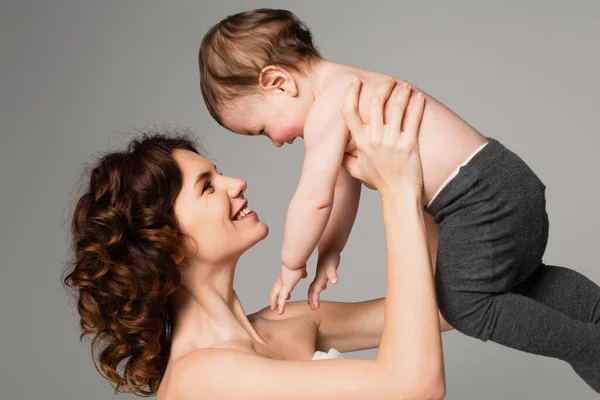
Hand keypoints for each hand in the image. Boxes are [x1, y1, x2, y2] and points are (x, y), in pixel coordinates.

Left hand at [269, 264, 306, 313]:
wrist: (294, 258)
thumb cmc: (298, 260)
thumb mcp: (301, 268)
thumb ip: (302, 273)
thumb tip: (304, 275)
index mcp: (285, 274)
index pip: (281, 283)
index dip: (279, 289)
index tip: (281, 294)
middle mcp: (282, 279)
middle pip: (275, 290)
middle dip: (273, 297)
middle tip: (272, 304)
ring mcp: (283, 283)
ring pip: (276, 295)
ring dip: (274, 302)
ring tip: (273, 309)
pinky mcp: (286, 287)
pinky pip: (282, 298)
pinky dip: (281, 305)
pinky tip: (280, 311)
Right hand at [307, 251, 339, 309]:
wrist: (329, 246)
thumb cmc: (331, 256)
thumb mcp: (332, 265)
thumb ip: (332, 273)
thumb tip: (334, 281)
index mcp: (320, 276)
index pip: (315, 289)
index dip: (314, 298)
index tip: (314, 307)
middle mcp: (320, 276)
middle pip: (313, 289)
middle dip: (312, 298)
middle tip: (314, 307)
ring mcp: (321, 274)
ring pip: (315, 286)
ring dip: (314, 294)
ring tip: (314, 302)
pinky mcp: (324, 271)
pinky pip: (319, 281)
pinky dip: (320, 286)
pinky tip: (323, 288)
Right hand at [341, 78, 425, 196]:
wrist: (399, 194)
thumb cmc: (380, 181)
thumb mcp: (356, 170)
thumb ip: (344, 157)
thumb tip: (334, 148)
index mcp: (361, 143)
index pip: (349, 113)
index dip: (350, 94)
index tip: (354, 81)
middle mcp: (375, 140)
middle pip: (376, 103)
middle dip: (383, 87)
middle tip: (389, 81)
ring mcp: (393, 142)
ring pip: (396, 107)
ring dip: (401, 93)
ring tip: (404, 86)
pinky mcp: (410, 145)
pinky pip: (413, 119)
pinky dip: (417, 105)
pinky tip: (419, 97)